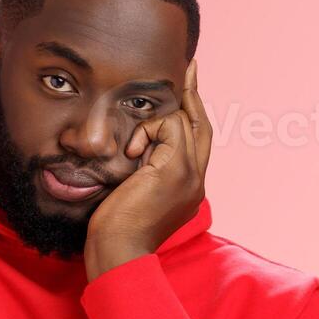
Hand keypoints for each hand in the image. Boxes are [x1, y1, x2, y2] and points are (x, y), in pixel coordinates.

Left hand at [84, 59, 211, 279]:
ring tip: (132, 154)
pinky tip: (132, 155)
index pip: (197, 143)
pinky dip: (146, 133)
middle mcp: (197, 181)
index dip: (194, 114)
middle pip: (202, 127)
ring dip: (151, 128)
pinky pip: (168, 127)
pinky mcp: (177, 169)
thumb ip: (148, 171)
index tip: (189, 86)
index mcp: (189, 189)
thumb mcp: (136, 193)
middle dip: (194, 95)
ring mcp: (191, 175)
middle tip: (189, 67)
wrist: (118, 251)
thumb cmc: (116, 230)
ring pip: (182, 123)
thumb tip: (140, 149)